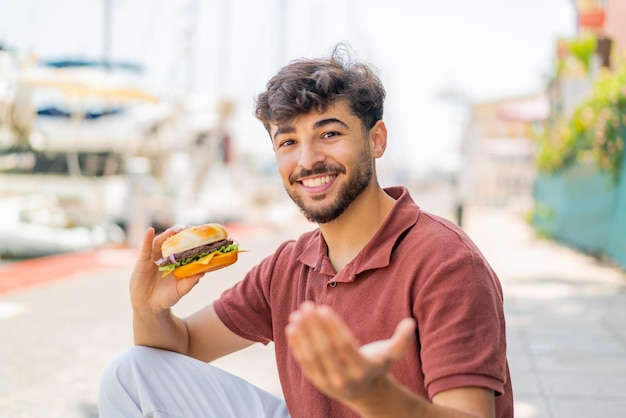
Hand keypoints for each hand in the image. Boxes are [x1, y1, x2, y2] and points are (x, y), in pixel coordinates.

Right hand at [129, 227, 202, 314]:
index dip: (190, 240)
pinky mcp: (143, 261)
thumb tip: (202, 272)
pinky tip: (150, 230)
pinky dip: (147, 239)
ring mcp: (154, 258)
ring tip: (176, 229)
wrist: (149, 307)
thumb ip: (190, 282)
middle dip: (180, 234)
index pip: (184, 247)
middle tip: (189, 228)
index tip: (199, 233)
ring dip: (167, 234)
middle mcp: (166, 258)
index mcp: (177, 262)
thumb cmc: (167, 298)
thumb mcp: (180, 290)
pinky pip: (145, 249)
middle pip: (173, 242)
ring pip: (160, 242)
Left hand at [285, 302, 415, 404]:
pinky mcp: (316, 381)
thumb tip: (410, 323)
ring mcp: (329, 381)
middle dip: (314, 326)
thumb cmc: (377, 365)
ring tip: (297, 314)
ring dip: (302, 334)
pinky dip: (296, 345)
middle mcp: (344, 377)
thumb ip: (402, 340)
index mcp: (362, 368)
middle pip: (325, 349)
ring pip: (312, 356)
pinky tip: (292, 328)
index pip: (344, 345)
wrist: (366, 394)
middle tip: (307, 306)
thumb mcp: (392, 355)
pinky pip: (304, 362)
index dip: (332, 327)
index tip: (322, 308)